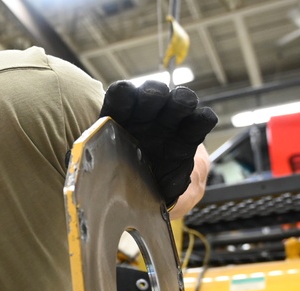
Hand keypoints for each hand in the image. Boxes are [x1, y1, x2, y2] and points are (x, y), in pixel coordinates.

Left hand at [100, 80, 217, 207]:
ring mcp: (170, 121)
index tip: (123, 95)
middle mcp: (147, 114)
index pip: (120, 96)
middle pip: (153, 92)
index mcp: (121, 117)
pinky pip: (201, 120)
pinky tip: (201, 120)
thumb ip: (103, 164)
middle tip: (153, 96)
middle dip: (153, 92)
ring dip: (180, 99)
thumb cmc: (121, 174)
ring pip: (180, 99)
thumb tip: (96, 168)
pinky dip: (203, 118)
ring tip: (181, 104)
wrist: (147, 189)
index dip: (123, 94)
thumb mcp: (107, 170)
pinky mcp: (190, 133)